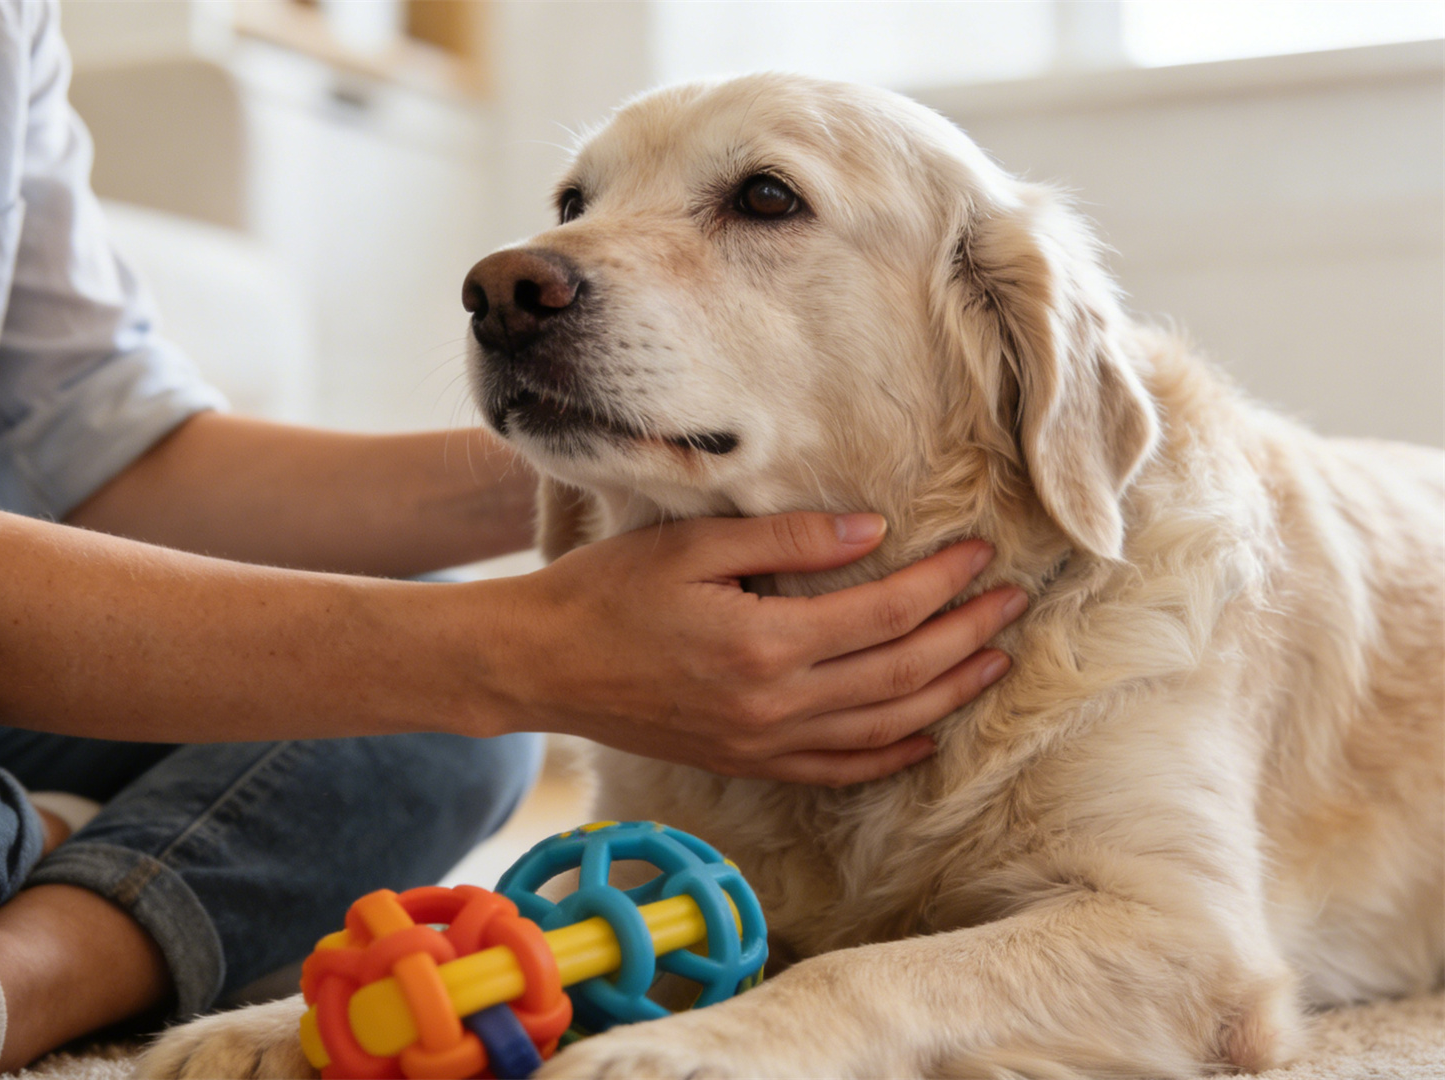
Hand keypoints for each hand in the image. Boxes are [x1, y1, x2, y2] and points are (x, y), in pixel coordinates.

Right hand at [479, 512, 1024, 784]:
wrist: (540, 663)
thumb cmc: (606, 592)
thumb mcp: (692, 544)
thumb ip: (785, 539)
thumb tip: (870, 532)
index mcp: (763, 644)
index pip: (882, 615)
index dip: (939, 584)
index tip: (977, 551)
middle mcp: (773, 706)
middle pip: (899, 676)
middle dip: (965, 636)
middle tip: (1012, 601)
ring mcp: (761, 744)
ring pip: (881, 728)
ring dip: (946, 695)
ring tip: (993, 660)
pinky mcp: (744, 762)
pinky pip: (836, 771)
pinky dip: (889, 756)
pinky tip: (925, 734)